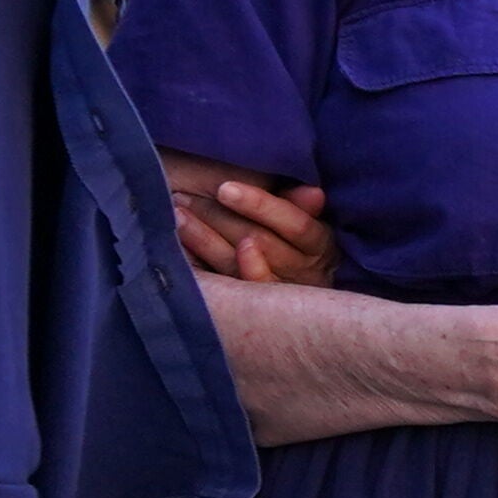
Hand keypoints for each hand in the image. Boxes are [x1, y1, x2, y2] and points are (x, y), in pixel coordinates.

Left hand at [165, 156, 335, 285]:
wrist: (292, 290)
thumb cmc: (284, 232)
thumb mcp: (297, 218)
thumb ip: (299, 206)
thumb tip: (313, 193)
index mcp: (320, 245)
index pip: (297, 226)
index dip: (262, 206)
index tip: (224, 189)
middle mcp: (306, 273)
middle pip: (263, 243)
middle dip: (220, 217)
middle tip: (183, 197)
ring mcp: (279, 293)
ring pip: (237, 264)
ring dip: (204, 238)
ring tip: (177, 215)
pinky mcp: (254, 308)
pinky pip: (230, 292)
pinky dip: (205, 266)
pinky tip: (183, 250)